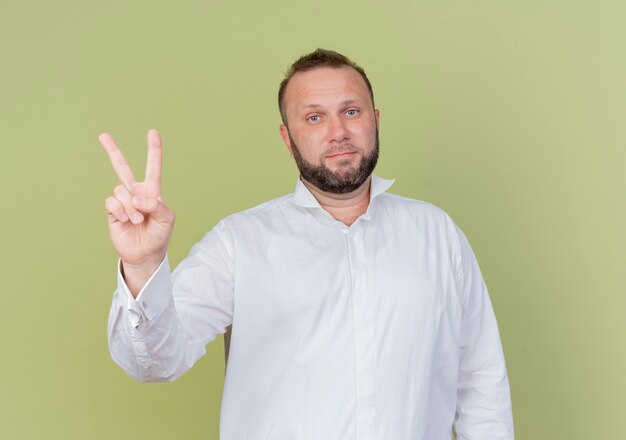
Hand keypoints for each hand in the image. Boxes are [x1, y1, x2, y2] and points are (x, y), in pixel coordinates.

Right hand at [100, 129, 174, 272]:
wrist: (145, 254)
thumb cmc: (159, 235)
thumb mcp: (167, 219)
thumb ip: (156, 205)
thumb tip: (137, 197)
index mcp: (152, 191)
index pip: (153, 167)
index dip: (154, 150)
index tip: (153, 132)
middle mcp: (136, 192)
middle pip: (122, 167)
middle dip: (112, 151)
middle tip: (103, 135)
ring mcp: (123, 201)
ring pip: (121, 190)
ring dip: (130, 206)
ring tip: (137, 220)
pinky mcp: (112, 211)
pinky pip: (112, 202)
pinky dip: (120, 210)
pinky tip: (126, 220)